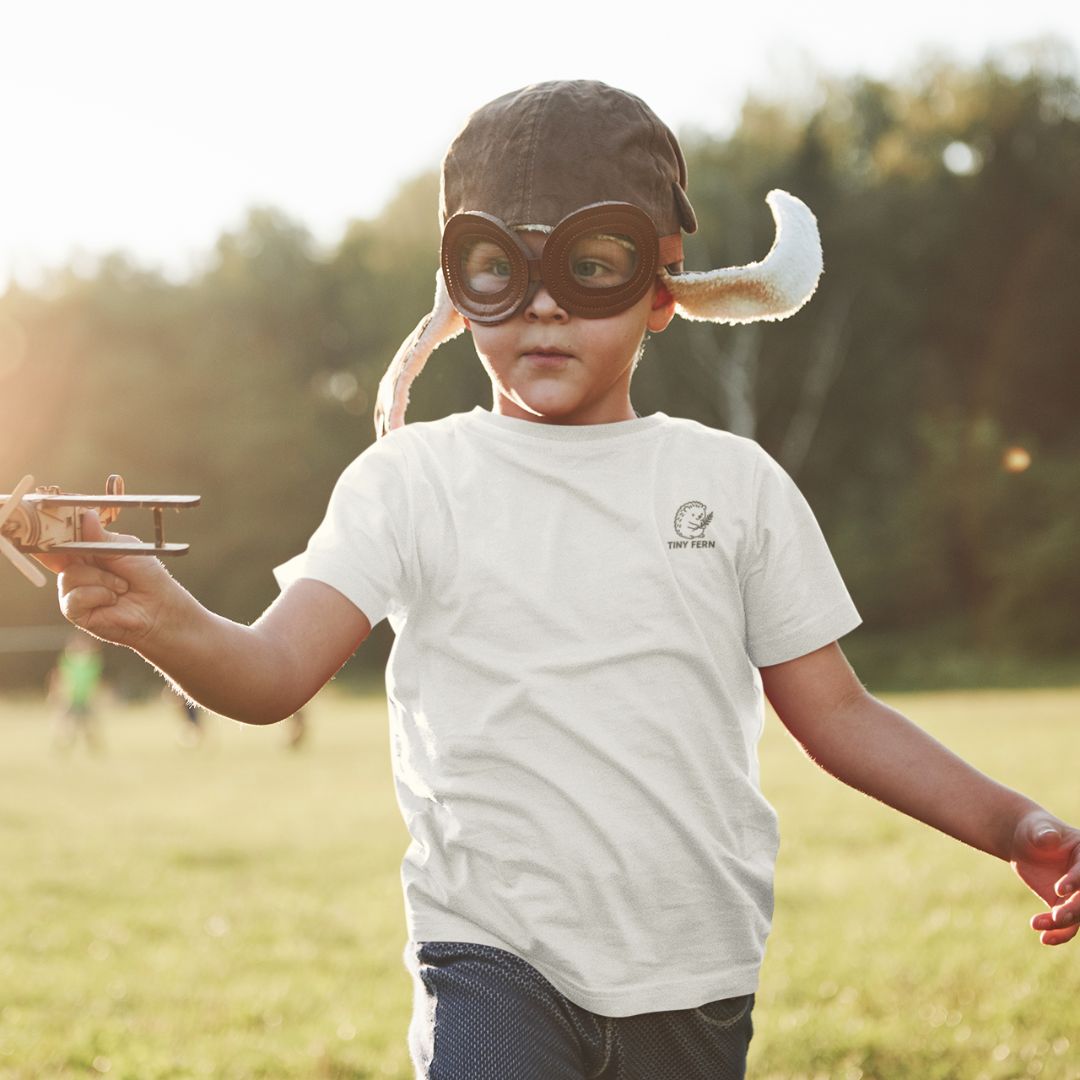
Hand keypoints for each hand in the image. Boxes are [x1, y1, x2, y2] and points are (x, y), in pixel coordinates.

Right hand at [35, 510, 179, 648]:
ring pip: (69, 576)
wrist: (158, 607)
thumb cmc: (145, 576)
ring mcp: (72, 591)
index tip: (56, 522)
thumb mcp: (124, 549)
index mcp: (84, 551)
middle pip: (56, 556)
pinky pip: (75, 597)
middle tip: (100, 556)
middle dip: (77, 553)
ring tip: (121, 586)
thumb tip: (86, 515)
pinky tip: (113, 599)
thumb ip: (100, 537)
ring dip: (101, 579)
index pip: (61, 539)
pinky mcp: (75, 611)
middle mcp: (74, 569)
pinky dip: (99, 595)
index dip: (56, 532)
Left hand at [1009, 811, 1079, 944]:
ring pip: (1078, 915)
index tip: (1058, 890)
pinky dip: (1058, 933)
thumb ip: (1044, 833)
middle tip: (1058, 916)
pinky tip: (1044, 938)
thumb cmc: (1034, 830)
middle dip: (1075, 909)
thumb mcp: (1037, 828)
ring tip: (1038, 924)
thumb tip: (1048, 837)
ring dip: (1062, 924)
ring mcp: (1078, 894)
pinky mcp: (1064, 905)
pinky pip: (1066, 924)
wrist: (1024, 843)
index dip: (1076, 882)